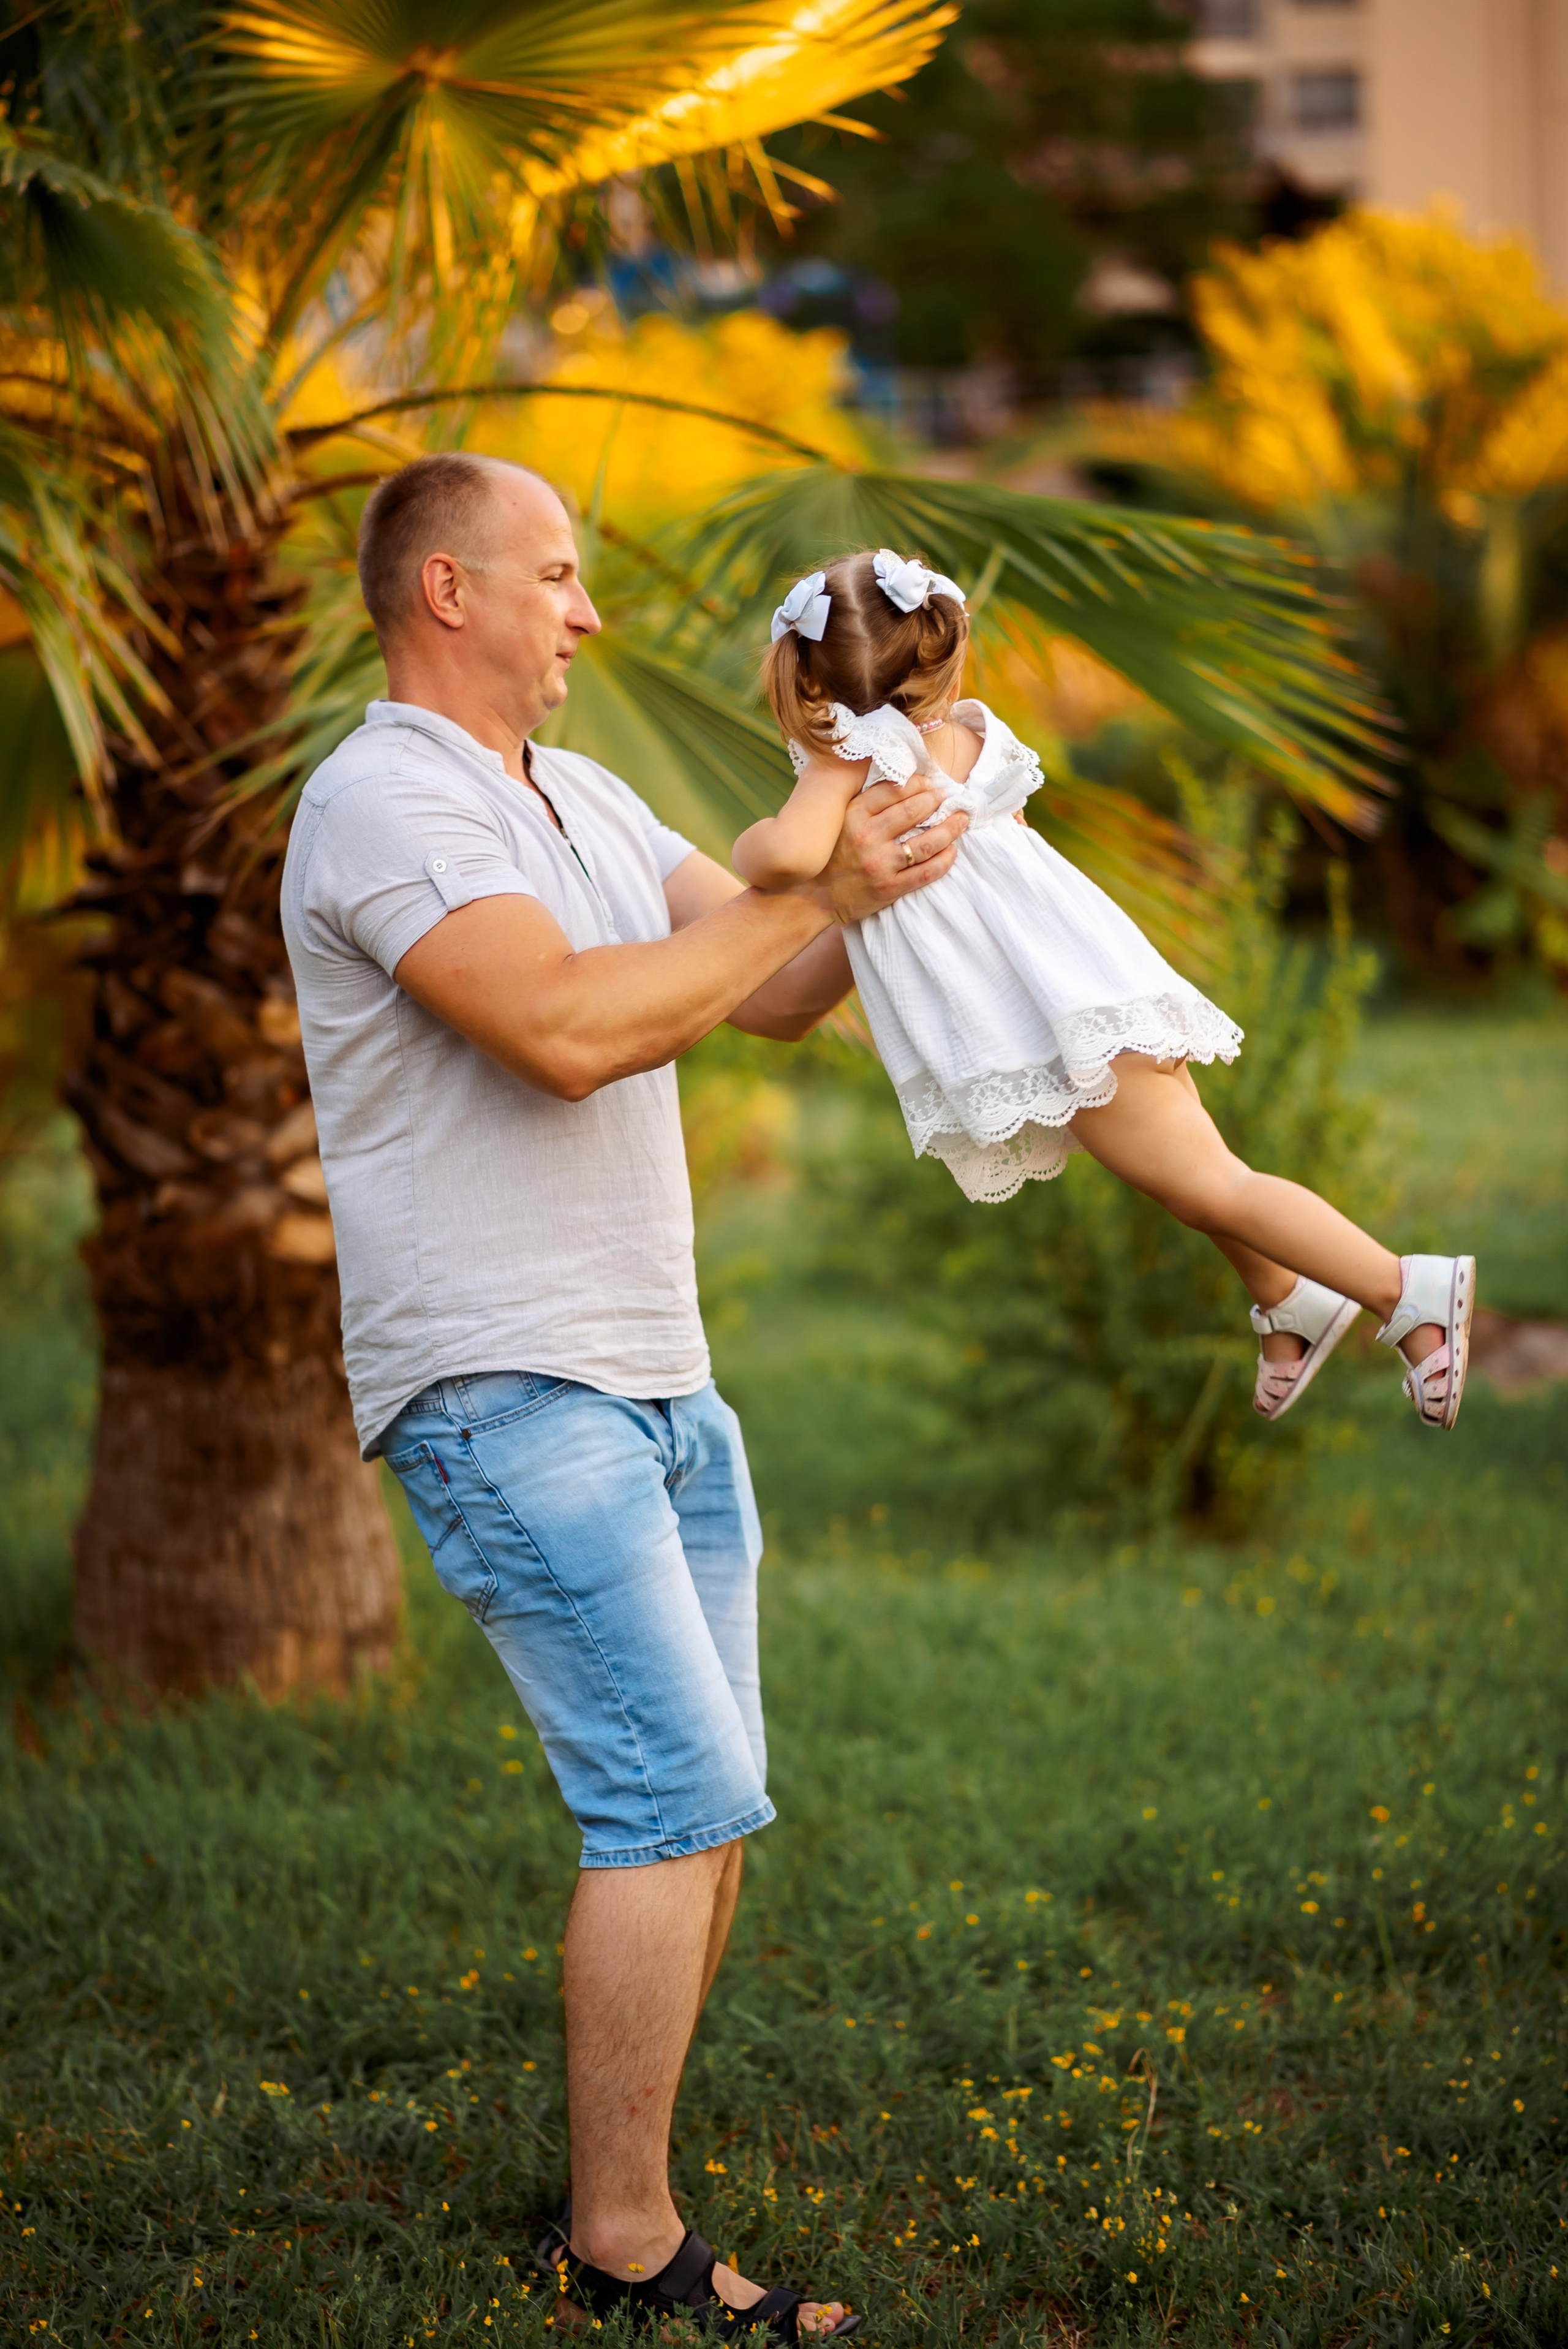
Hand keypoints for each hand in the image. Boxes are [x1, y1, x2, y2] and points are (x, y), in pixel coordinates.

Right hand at [811, 780, 965, 923]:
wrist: (815, 896)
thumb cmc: (832, 854)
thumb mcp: (840, 820)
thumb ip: (867, 803)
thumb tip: (904, 782)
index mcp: (854, 815)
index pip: (893, 790)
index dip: (918, 784)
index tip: (930, 783)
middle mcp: (866, 837)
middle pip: (913, 812)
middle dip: (937, 801)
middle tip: (949, 797)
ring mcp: (879, 864)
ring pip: (926, 843)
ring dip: (950, 829)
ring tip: (961, 821)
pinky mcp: (889, 888)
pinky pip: (925, 873)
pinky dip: (944, 861)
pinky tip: (952, 851)